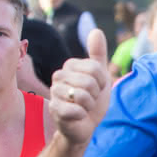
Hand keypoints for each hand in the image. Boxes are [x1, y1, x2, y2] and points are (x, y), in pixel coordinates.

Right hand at [50, 28, 111, 146]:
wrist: (84, 126)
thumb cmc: (91, 101)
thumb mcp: (100, 76)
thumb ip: (98, 54)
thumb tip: (96, 31)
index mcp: (69, 66)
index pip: (95, 68)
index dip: (102, 81)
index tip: (96, 89)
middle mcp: (58, 76)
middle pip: (90, 81)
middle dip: (96, 94)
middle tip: (90, 100)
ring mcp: (54, 93)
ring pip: (83, 95)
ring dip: (90, 106)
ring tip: (84, 108)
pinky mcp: (55, 110)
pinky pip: (77, 110)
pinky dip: (82, 116)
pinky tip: (77, 116)